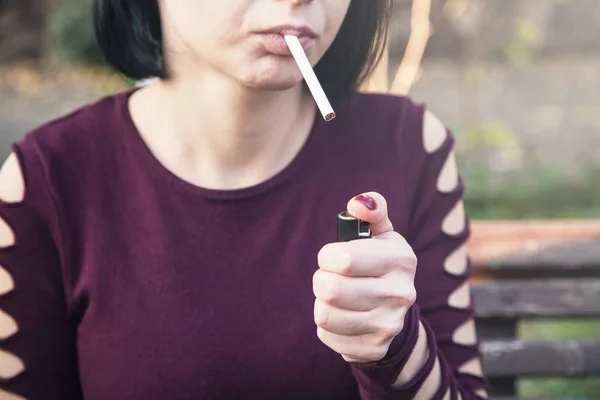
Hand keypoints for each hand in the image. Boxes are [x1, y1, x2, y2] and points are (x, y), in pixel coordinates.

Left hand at [313, 192, 417, 362]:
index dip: (328, 256)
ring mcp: (389, 325)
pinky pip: (327, 335)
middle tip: (331, 277)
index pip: (344, 259)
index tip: (333, 256)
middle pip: (330, 289)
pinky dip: (327, 325)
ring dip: (322, 302)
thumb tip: (358, 203)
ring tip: (337, 297)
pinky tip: (343, 317)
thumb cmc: (378, 263)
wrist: (394, 312)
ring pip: (324, 314)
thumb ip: (372, 211)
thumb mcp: (380, 234)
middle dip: (321, 279)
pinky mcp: (373, 349)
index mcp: (402, 259)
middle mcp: (401, 294)